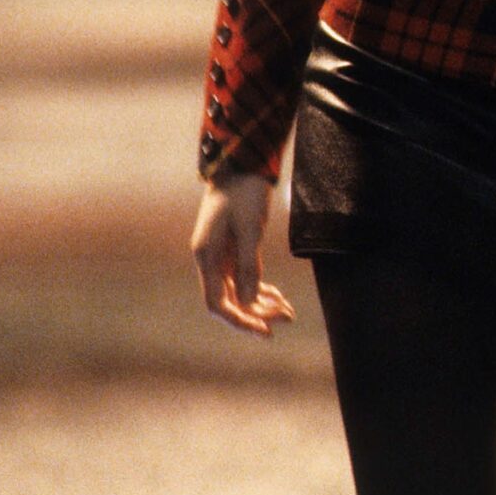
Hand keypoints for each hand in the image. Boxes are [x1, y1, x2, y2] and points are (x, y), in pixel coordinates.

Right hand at [190, 172, 295, 337]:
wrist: (241, 163)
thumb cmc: (243, 192)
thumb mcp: (250, 229)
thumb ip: (248, 266)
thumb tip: (249, 301)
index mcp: (206, 256)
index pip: (217, 304)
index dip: (240, 321)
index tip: (265, 331)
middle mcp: (209, 260)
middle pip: (229, 301)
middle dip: (257, 313)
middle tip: (286, 318)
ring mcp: (220, 256)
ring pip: (238, 292)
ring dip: (262, 304)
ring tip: (289, 313)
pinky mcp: (232, 250)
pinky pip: (244, 278)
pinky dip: (261, 290)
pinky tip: (279, 298)